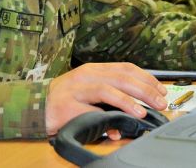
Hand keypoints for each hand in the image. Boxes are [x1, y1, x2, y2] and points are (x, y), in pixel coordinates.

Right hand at [45, 62, 167, 137]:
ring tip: (143, 112)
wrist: (33, 106)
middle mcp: (86, 75)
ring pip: (107, 89)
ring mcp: (76, 89)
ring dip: (128, 101)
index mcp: (94, 69)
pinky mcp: (67, 106)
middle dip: (145, 89)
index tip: (161, 90)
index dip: (147, 78)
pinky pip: (90, 112)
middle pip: (121, 77)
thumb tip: (136, 110)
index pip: (126, 68)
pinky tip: (118, 126)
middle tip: (160, 102)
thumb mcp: (90, 92)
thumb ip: (111, 96)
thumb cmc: (65, 100)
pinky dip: (106, 119)